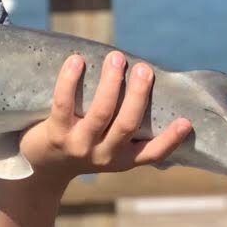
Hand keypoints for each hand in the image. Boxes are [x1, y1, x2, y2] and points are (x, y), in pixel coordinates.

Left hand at [19, 52, 191, 184]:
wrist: (40, 168)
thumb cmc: (80, 147)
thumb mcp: (106, 147)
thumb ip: (123, 125)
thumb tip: (143, 79)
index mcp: (122, 159)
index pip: (152, 153)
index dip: (170, 139)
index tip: (186, 121)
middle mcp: (103, 155)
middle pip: (127, 125)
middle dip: (138, 95)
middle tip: (144, 69)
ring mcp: (78, 145)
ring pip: (100, 113)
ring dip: (110, 84)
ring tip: (116, 58)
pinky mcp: (54, 134)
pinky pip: (63, 104)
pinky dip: (70, 80)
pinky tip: (76, 60)